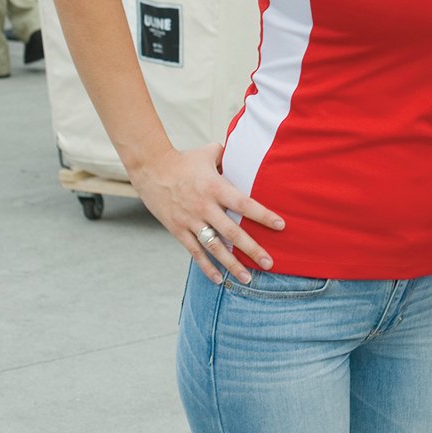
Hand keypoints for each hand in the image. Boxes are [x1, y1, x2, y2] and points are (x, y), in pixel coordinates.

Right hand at [131, 143, 284, 283]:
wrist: (150, 168)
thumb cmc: (184, 159)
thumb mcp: (209, 153)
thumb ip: (230, 156)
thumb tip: (247, 153)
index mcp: (216, 187)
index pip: (244, 204)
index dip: (263, 215)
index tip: (281, 226)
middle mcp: (204, 207)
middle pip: (232, 232)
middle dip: (252, 249)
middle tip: (269, 263)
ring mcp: (190, 220)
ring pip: (214, 247)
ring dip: (232, 264)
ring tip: (247, 279)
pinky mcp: (177, 230)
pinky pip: (194, 252)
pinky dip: (207, 267)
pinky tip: (219, 279)